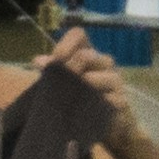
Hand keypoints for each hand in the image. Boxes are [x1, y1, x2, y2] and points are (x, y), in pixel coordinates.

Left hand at [42, 30, 150, 148]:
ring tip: (74, 95)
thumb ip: (52, 71)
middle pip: (87, 55)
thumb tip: (37, 61)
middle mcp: (103, 62)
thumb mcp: (64, 83)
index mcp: (88, 52)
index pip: (78, 35)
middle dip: (70, 69)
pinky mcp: (120, 100)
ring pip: (100, 76)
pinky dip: (97, 104)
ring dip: (85, 85)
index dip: (65, 44)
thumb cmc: (80, 98)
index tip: (55, 60)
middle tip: (59, 82)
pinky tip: (86, 110)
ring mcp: (114, 80)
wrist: (104, 123)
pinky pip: (110, 99)